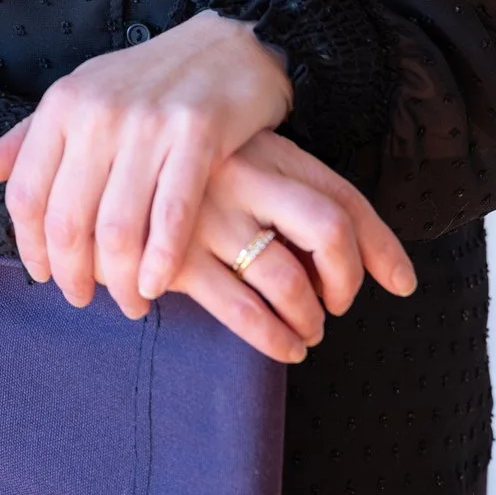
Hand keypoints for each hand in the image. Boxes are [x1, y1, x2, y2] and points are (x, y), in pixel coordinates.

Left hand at [0, 12, 290, 315]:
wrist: (225, 47)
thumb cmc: (145, 81)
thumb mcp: (80, 96)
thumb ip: (29, 138)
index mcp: (61, 105)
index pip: (27, 193)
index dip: (30, 246)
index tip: (42, 276)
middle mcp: (97, 113)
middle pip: (68, 219)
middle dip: (73, 273)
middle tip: (84, 298)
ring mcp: (147, 123)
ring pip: (118, 226)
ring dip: (120, 280)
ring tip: (129, 303)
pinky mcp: (197, 133)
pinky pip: (172, 215)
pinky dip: (161, 260)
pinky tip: (157, 284)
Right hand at [163, 132, 418, 362]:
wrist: (96, 177)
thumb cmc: (177, 182)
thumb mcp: (236, 166)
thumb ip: (289, 196)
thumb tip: (377, 269)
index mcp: (262, 149)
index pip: (342, 195)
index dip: (380, 246)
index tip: (398, 281)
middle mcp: (240, 175)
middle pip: (328, 228)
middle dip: (347, 280)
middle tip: (337, 305)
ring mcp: (206, 213)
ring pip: (289, 279)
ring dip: (310, 320)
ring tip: (305, 331)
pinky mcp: (173, 253)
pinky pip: (243, 309)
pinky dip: (274, 337)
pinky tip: (282, 345)